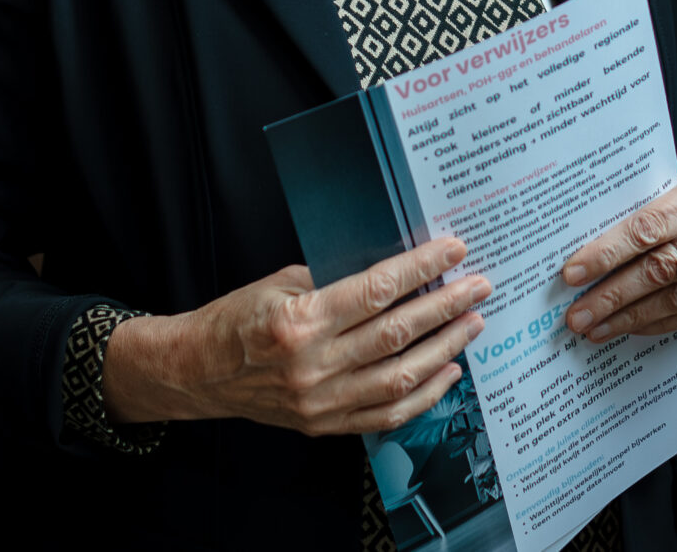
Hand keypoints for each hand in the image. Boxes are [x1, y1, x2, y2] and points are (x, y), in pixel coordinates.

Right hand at [104, 236, 488, 435]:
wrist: (197, 371)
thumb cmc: (237, 319)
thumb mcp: (282, 283)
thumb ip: (337, 279)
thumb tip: (397, 269)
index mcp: (301, 320)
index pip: (377, 290)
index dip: (422, 269)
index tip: (454, 251)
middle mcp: (313, 365)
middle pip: (398, 333)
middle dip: (446, 307)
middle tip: (478, 286)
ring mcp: (321, 401)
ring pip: (400, 376)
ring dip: (444, 348)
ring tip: (472, 323)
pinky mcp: (325, 424)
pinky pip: (387, 413)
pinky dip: (424, 394)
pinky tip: (447, 370)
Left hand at [559, 174, 676, 342]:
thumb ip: (643, 219)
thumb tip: (585, 257)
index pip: (648, 227)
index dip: (608, 253)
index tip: (573, 274)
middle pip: (662, 267)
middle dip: (613, 295)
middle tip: (578, 316)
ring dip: (633, 317)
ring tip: (597, 328)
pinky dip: (662, 324)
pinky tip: (633, 329)